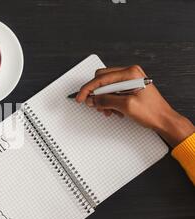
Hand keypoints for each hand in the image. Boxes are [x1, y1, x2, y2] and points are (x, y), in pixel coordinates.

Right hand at [76, 65, 193, 146]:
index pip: (102, 78)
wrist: (163, 119)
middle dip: (95, 93)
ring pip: (105, 86)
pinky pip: (112, 91)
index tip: (80, 97)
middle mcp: (130, 74)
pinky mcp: (128, 87)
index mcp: (131, 74)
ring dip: (103, 99)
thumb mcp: (126, 106)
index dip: (88, 89)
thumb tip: (92, 99)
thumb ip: (106, 100)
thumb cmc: (152, 112)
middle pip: (102, 79)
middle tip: (92, 104)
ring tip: (107, 110)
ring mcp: (129, 80)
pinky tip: (113, 109)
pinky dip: (109, 101)